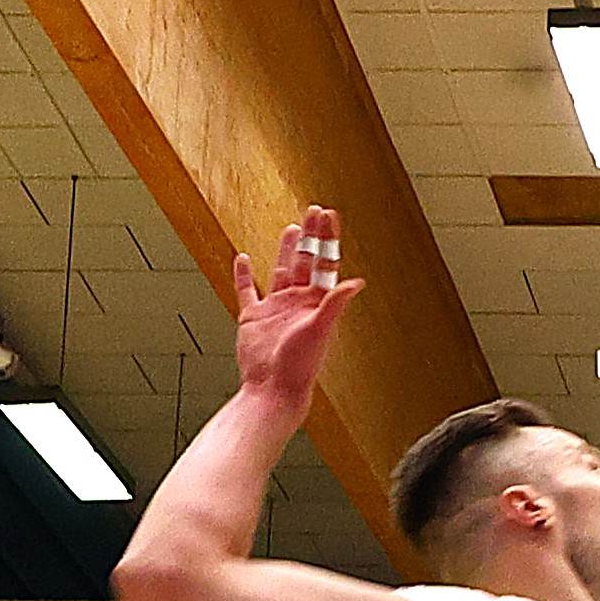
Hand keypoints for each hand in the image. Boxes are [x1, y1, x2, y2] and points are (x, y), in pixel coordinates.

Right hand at [228, 210, 358, 407]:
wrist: (272, 389)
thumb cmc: (299, 366)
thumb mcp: (319, 329)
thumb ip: (335, 303)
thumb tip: (356, 282)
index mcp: (316, 303)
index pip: (325, 263)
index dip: (327, 239)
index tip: (329, 216)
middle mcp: (298, 302)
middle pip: (306, 260)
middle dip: (311, 236)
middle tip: (314, 211)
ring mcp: (275, 308)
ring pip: (280, 270)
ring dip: (285, 250)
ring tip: (293, 229)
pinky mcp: (252, 317)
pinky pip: (248, 290)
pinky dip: (244, 275)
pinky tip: (243, 259)